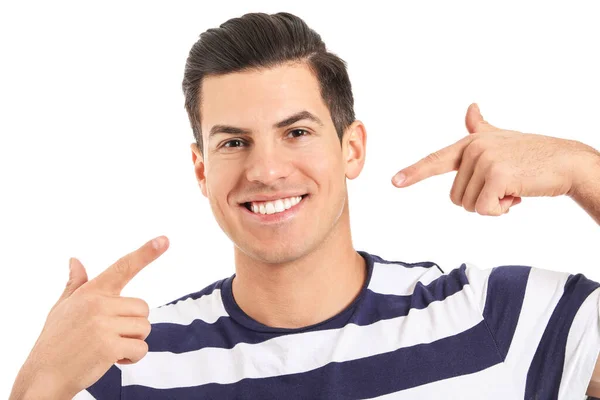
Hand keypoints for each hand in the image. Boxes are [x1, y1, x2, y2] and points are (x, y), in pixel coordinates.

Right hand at [11, 236, 168, 399]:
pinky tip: (112, 360)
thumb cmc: (56, 341)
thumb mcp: (62, 308)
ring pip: (144, 329)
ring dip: (133, 342)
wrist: (44, 376)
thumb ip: (76, 284)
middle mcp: (98, 304)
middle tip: (110, 336)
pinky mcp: (108, 346)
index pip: (122, 267)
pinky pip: (140, 349)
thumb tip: (75, 260)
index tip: (164, 240)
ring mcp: (102, 325)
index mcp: (91, 292)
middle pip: (142, 308)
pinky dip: (132, 358)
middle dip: (133, 325)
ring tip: (108, 348)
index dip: (146, 253)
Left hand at [391, 103, 592, 215]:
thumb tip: (470, 108)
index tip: (395, 182)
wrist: (566, 162)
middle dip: (480, 200)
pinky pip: (485, 209)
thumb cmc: (534, 153)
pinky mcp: (496, 174)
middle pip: (457, 197)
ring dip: (493, 206)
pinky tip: (516, 195)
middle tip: (504, 187)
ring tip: (512, 188)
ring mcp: (484, 160)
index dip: (415, 172)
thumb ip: (481, 128)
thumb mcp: (502, 139)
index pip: (436, 159)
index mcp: (470, 142)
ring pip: (470, 205)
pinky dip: (500, 211)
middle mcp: (473, 148)